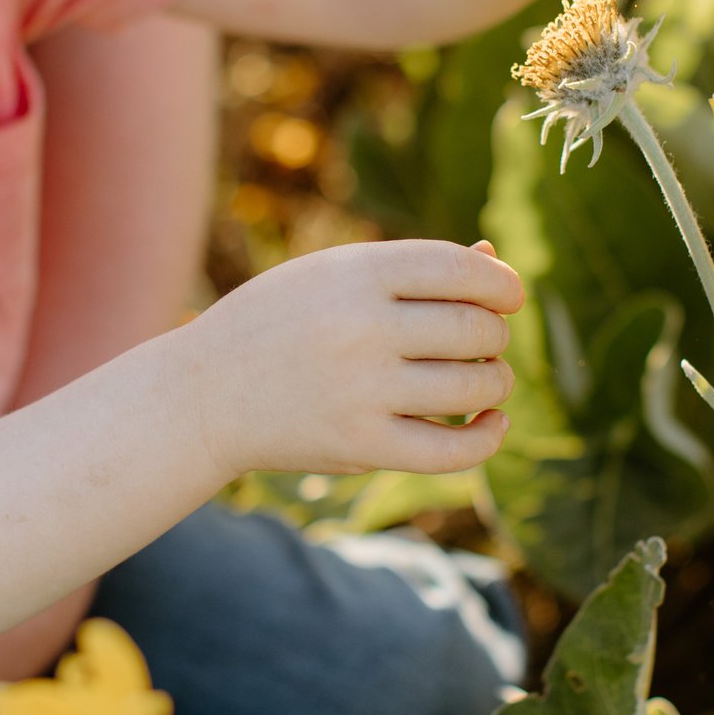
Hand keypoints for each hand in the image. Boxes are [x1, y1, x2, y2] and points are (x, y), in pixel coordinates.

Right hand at [185, 237, 521, 477]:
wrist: (203, 395)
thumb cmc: (278, 324)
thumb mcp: (332, 277)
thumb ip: (411, 270)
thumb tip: (496, 264)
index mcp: (356, 271)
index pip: (463, 270)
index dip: (503, 284)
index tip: (509, 298)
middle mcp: (362, 326)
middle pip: (476, 328)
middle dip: (495, 335)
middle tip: (484, 343)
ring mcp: (362, 389)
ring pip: (475, 386)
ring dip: (496, 383)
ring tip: (484, 381)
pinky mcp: (361, 445)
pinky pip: (453, 450)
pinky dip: (487, 437)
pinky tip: (491, 423)